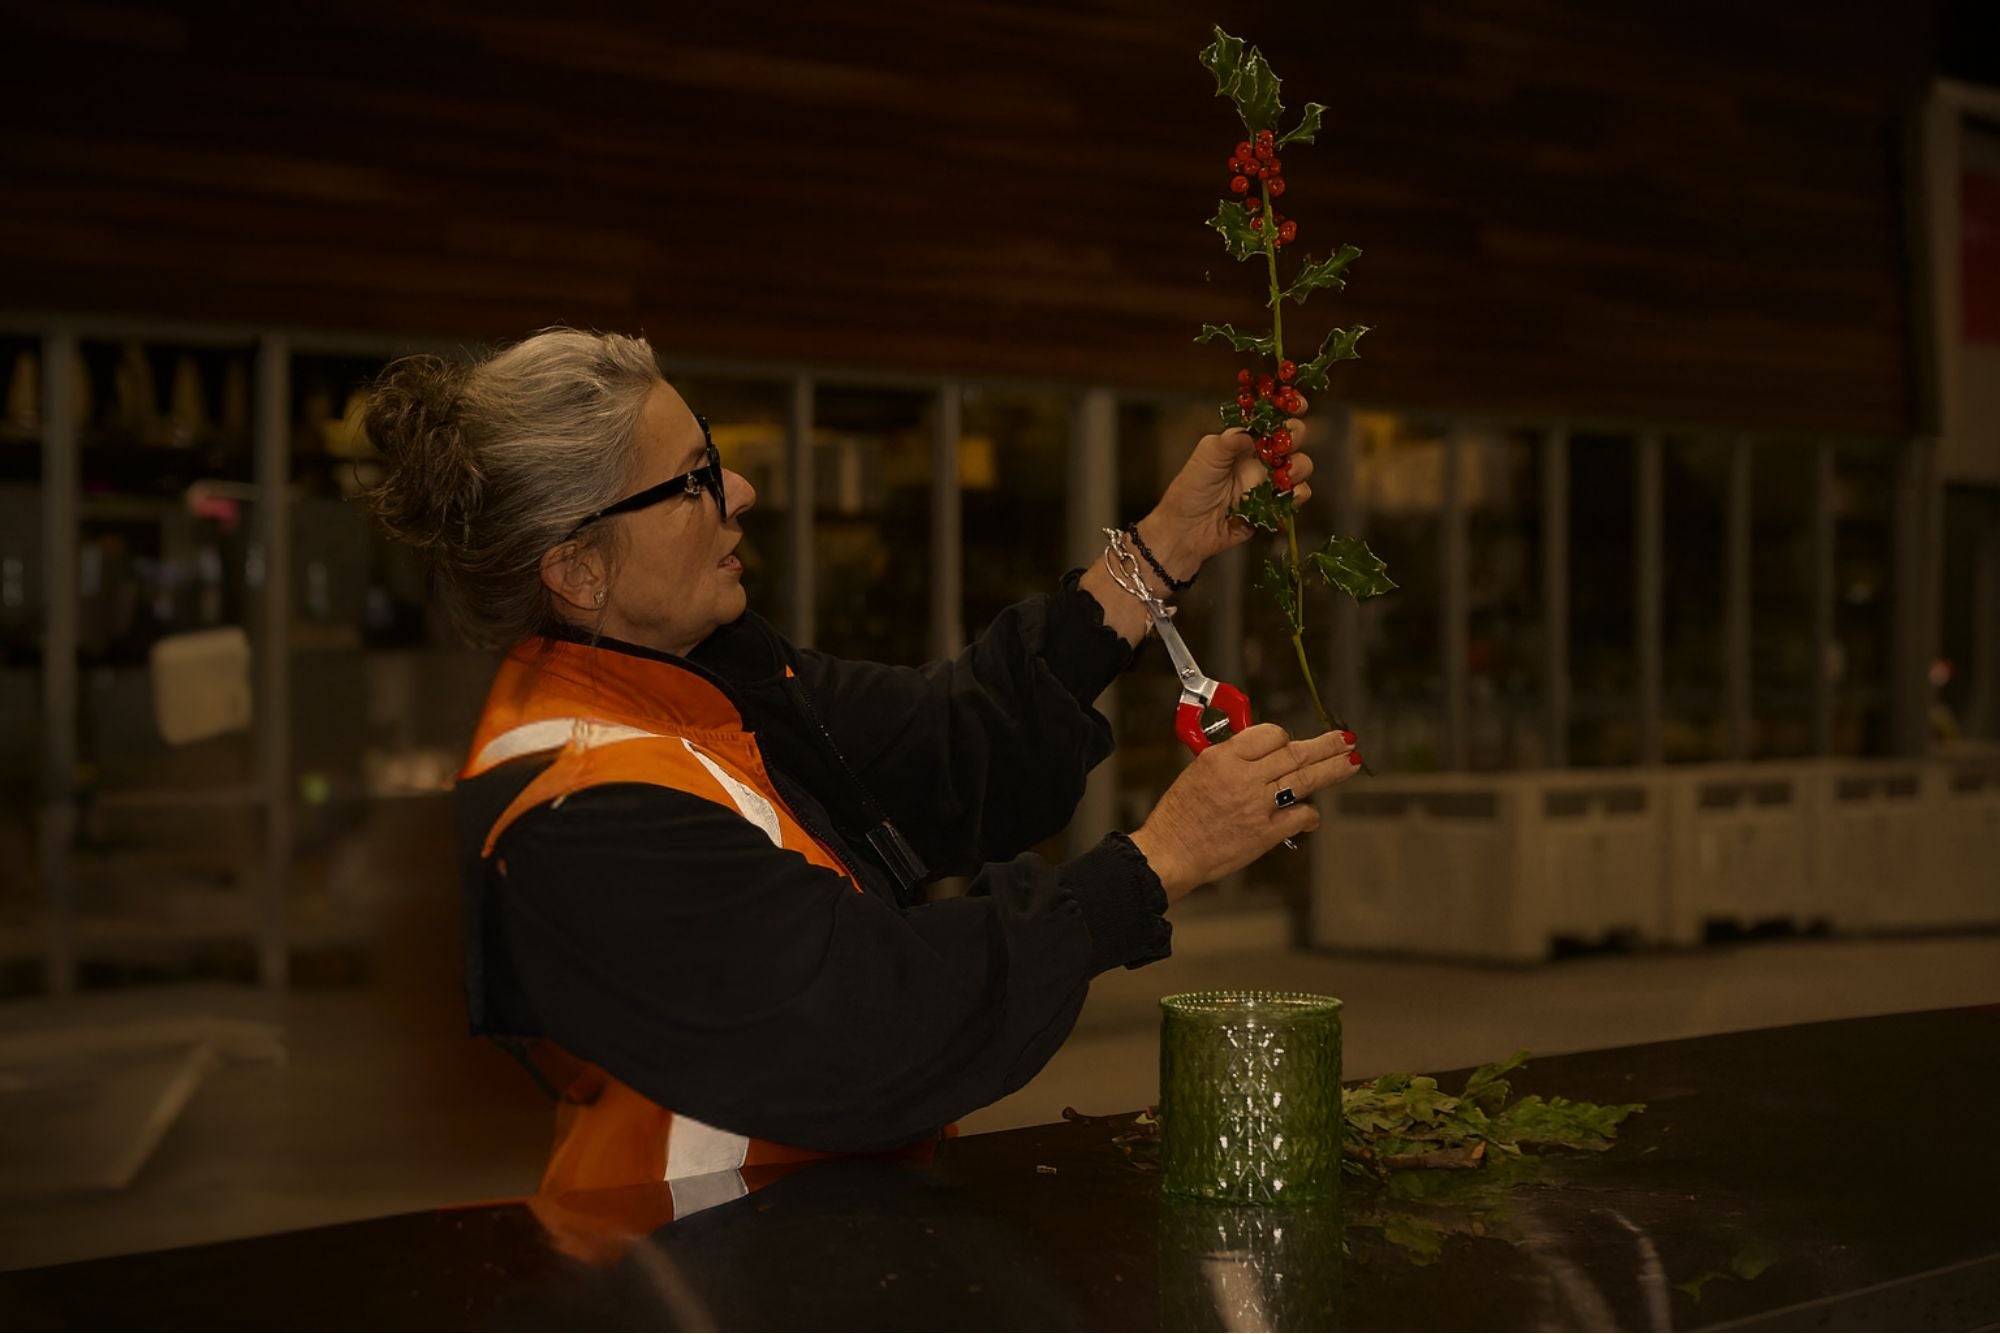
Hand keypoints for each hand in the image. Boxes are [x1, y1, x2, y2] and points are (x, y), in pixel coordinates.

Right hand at [1128, 721, 1358, 900]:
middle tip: (1345, 740)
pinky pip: (1300, 816)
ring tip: (1351, 762)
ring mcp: (1257, 805)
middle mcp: (1243, 777)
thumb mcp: (1199, 772)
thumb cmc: (1180, 816)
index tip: (1293, 741)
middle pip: (1295, 753)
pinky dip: (1310, 814)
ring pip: (1305, 779)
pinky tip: (1311, 815)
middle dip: (1325, 745)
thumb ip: (1232, 760)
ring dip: (1333, 769)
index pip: (1269, 734)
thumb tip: (1263, 755)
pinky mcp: (1265, 833)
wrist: (1170, 852)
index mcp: (1223, 757)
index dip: (1286, 737)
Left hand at [1134, 394, 1313, 585]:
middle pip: (1293, 438)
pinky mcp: (1275, 506)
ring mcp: (1269, 481)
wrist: (1188, 532)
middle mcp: (1259, 458)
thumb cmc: (1189, 492)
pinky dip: (1297, 494)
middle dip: (1295, 436)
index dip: (1288, 408)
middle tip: (1284, 446)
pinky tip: (1282, 496)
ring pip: (1301, 465)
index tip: (1297, 405)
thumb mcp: (1204, 459)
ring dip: (1298, 466)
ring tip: (1281, 475)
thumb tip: (1248, 432)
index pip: (1271, 418)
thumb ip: (1227, 442)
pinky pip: (1298, 495)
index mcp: (1243, 441)